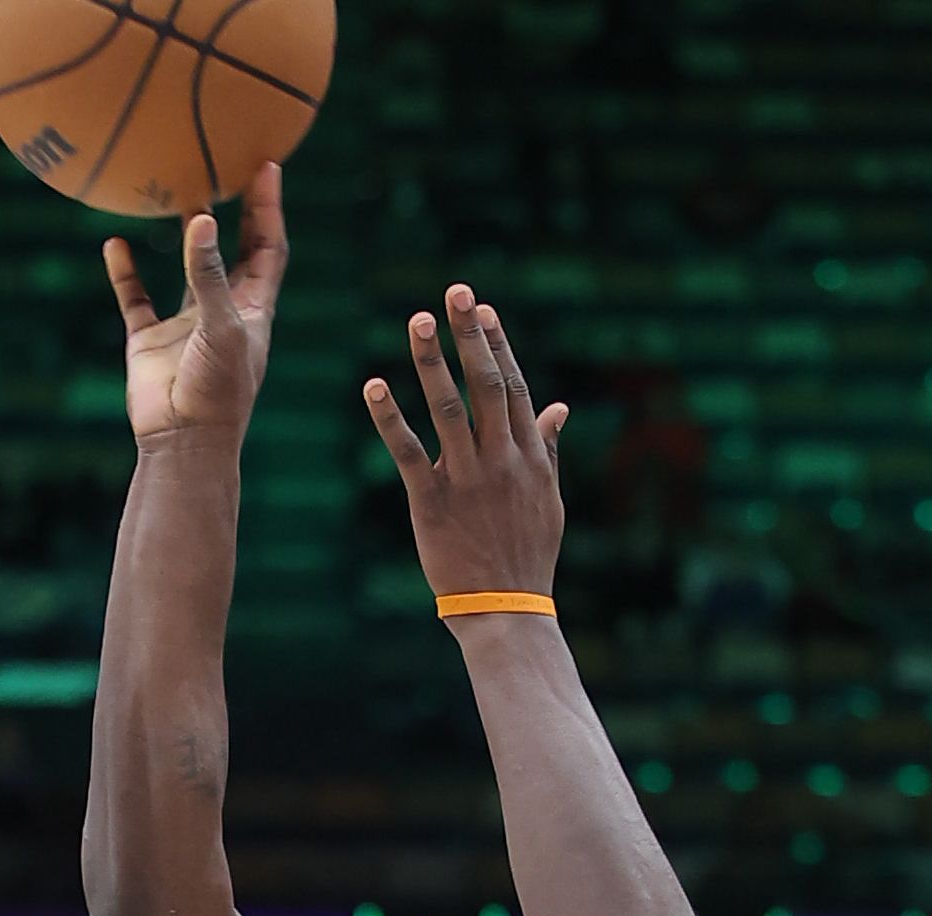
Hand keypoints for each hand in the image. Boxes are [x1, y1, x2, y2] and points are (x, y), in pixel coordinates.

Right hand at [107, 164, 288, 450]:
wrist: (183, 443)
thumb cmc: (217, 391)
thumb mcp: (220, 327)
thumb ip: (207, 274)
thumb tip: (203, 218)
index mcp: (253, 309)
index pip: (267, 247)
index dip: (268, 208)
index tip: (266, 167)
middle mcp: (221, 310)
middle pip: (231, 249)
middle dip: (233, 210)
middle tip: (225, 164)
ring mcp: (185, 325)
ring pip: (185, 268)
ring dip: (182, 233)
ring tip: (175, 188)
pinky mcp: (149, 341)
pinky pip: (135, 298)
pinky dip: (125, 272)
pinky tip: (115, 243)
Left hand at [365, 284, 571, 603]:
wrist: (507, 608)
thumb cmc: (527, 553)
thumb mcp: (549, 498)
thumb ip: (547, 448)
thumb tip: (558, 407)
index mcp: (528, 457)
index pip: (512, 387)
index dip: (498, 346)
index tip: (483, 311)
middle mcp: (501, 460)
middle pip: (485, 385)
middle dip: (470, 335)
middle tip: (455, 291)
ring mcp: (467, 479)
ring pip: (448, 409)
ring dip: (431, 361)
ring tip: (417, 320)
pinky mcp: (432, 502)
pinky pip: (409, 452)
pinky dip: (390, 418)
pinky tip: (373, 386)